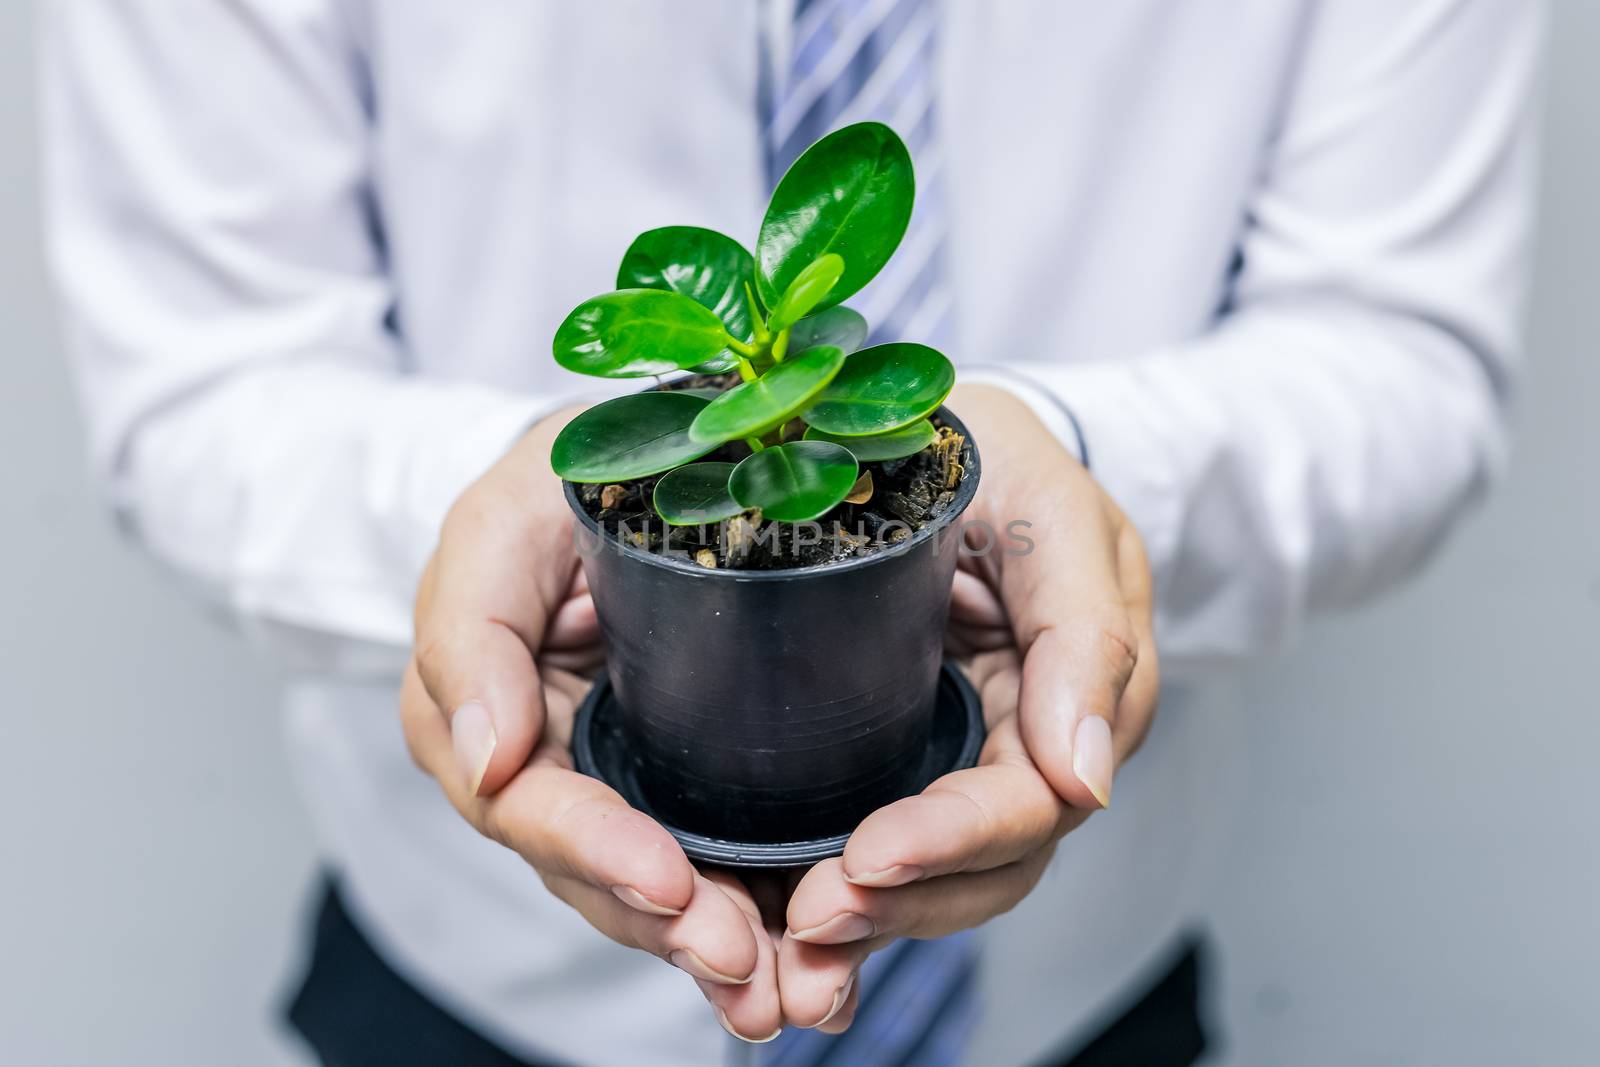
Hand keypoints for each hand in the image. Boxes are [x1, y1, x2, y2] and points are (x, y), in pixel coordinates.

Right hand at [399, 409, 784, 1041]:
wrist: (625, 472)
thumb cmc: (551, 491)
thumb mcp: (496, 527)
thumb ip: (470, 631)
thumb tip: (487, 756)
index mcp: (484, 719)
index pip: (528, 807)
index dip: (597, 852)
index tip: (669, 884)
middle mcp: (547, 770)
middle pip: (600, 875)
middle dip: (673, 928)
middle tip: (746, 963)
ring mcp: (618, 782)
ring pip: (659, 890)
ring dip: (718, 948)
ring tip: (791, 991)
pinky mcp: (684, 783)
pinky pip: (715, 861)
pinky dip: (758, 913)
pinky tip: (811, 960)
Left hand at [774, 384, 1158, 1027]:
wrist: (949, 440)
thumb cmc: (1006, 460)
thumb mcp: (1053, 514)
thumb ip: (1083, 633)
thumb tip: (1086, 780)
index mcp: (1083, 694)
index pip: (1030, 802)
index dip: (955, 840)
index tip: (870, 855)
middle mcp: (1031, 743)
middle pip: (985, 863)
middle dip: (904, 900)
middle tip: (812, 919)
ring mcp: (969, 752)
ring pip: (940, 875)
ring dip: (872, 916)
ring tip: (792, 937)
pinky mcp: (908, 753)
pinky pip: (888, 841)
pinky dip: (848, 888)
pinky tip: (785, 917)